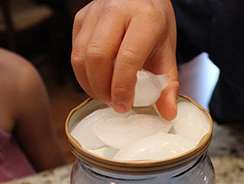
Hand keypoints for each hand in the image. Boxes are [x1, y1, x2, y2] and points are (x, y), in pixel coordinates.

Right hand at [71, 0, 178, 118]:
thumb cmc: (156, 26)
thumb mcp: (168, 53)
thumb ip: (168, 84)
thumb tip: (168, 113)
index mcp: (146, 18)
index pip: (127, 57)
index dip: (122, 87)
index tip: (123, 106)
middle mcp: (117, 9)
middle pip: (98, 57)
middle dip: (102, 88)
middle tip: (114, 103)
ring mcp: (95, 10)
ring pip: (81, 55)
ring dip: (89, 83)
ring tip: (105, 95)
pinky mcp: (81, 16)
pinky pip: (75, 51)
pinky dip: (83, 73)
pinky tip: (97, 81)